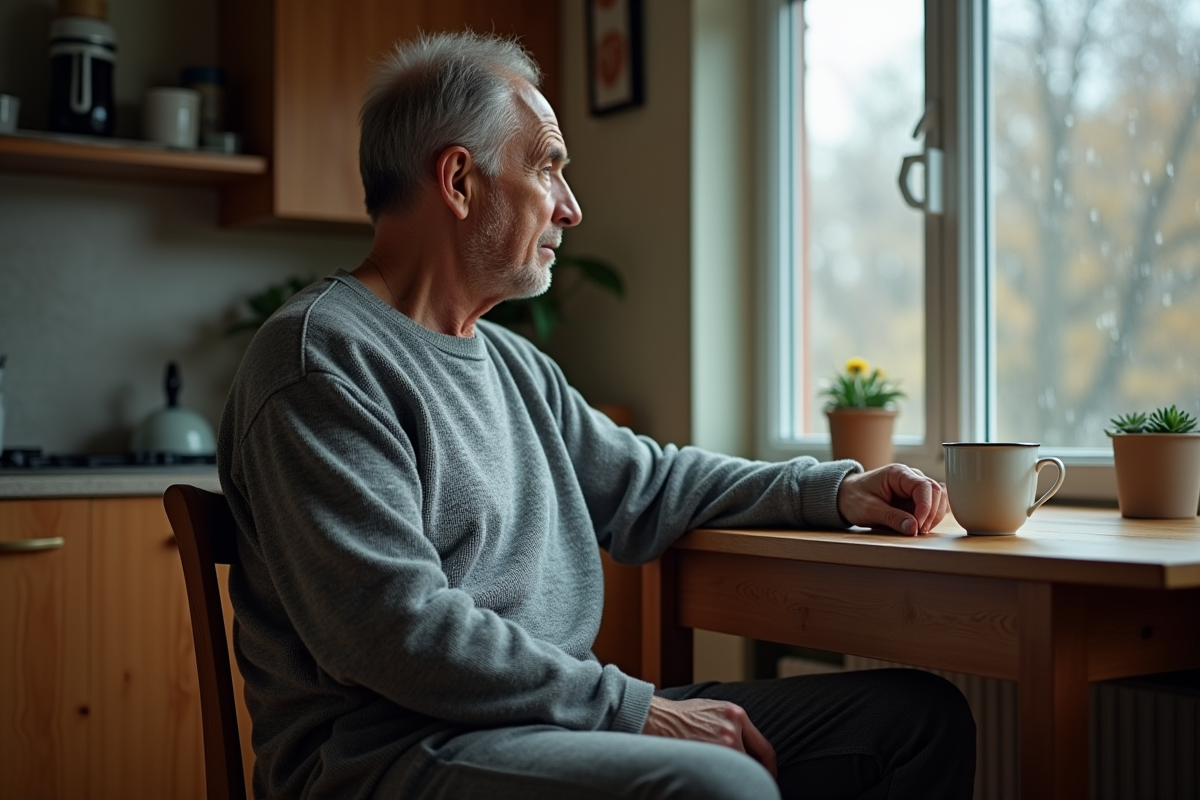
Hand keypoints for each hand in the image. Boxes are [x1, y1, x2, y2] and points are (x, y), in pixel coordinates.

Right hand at [642, 696, 777, 777]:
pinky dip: (719, 777)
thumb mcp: (715, 709)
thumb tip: (749, 747)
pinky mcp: (705, 756)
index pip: (765, 749)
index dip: (769, 767)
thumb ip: (734, 724)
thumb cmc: (683, 715)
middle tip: (747, 783)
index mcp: (736, 715)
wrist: (658, 718)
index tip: (769, 775)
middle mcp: (731, 729)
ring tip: (723, 775)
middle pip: (753, 763)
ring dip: (732, 775)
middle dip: (750, 774)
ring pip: (736, 769)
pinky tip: (712, 776)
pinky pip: (720, 773)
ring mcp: (718, 744)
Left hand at [837, 464, 948, 534]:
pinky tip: (921, 526)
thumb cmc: (854, 498)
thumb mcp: (869, 510)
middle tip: (918, 531)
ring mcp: (914, 488)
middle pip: (936, 492)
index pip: (924, 487)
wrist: (845, 496)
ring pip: (938, 499)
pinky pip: (932, 506)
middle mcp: (910, 477)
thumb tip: (914, 528)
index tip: (919, 526)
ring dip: (933, 517)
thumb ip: (891, 518)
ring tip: (918, 530)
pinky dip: (931, 518)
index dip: (926, 507)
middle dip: (932, 514)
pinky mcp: (915, 498)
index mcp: (898, 474)